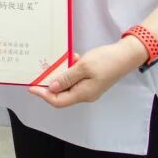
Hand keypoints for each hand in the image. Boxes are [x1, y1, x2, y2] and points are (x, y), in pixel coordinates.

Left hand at [28, 37, 146, 107]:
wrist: (126, 55)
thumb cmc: (106, 61)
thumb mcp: (83, 67)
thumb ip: (67, 78)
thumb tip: (52, 88)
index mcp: (83, 94)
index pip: (58, 101)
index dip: (43, 95)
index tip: (31, 87)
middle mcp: (85, 94)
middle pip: (61, 94)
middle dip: (49, 83)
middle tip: (39, 71)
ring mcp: (89, 87)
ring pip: (68, 84)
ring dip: (61, 73)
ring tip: (57, 60)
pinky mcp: (91, 80)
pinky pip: (75, 77)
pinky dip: (71, 68)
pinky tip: (72, 56)